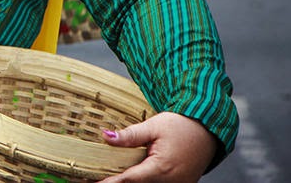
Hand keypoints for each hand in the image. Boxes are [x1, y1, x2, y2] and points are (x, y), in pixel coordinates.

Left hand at [98, 112, 216, 182]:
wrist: (208, 127)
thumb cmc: (182, 125)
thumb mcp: (153, 126)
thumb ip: (129, 136)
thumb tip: (106, 136)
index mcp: (161, 168)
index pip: (129, 179)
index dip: (110, 182)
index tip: (94, 182)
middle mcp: (171, 181)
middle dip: (119, 181)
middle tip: (98, 177)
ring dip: (133, 180)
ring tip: (112, 174)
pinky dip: (146, 180)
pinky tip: (133, 173)